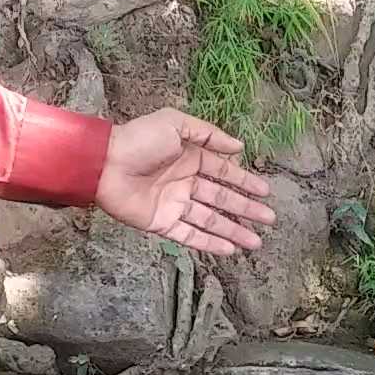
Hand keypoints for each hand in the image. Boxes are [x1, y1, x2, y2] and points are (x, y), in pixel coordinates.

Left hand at [95, 109, 275, 255]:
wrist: (104, 163)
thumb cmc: (139, 139)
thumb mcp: (176, 124)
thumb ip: (209, 135)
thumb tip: (239, 147)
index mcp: (190, 158)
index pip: (224, 173)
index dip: (245, 182)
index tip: (266, 192)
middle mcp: (185, 183)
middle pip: (222, 199)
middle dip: (247, 209)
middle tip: (270, 219)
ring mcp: (174, 204)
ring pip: (211, 220)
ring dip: (234, 231)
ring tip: (256, 242)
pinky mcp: (162, 223)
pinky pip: (190, 235)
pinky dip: (209, 244)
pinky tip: (229, 250)